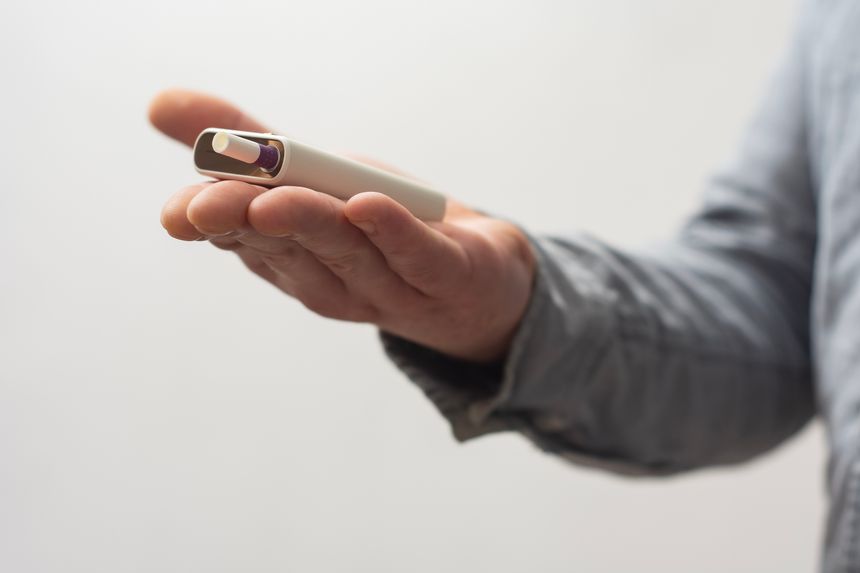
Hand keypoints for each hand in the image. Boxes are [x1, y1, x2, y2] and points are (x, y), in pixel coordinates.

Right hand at [151, 89, 535, 362]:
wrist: (477, 279)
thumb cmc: (383, 225)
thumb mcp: (316, 179)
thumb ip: (248, 144)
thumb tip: (159, 103)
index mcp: (294, 260)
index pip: (244, 241)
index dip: (212, 226)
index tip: (179, 212)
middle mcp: (333, 282)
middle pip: (289, 249)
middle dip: (249, 224)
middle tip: (216, 203)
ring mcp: (390, 287)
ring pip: (347, 253)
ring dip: (310, 225)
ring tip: (276, 200)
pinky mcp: (447, 278)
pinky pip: (417, 257)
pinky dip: (392, 232)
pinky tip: (367, 205)